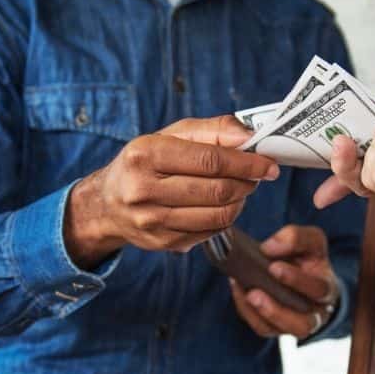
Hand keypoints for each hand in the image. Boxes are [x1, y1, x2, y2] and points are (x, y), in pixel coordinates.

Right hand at [64, 115, 279, 267]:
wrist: (106, 204)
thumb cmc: (145, 163)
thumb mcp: (169, 135)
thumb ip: (211, 130)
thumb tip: (250, 137)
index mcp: (145, 155)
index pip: (210, 161)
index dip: (246, 163)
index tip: (268, 163)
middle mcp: (143, 190)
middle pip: (216, 190)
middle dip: (247, 183)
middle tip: (257, 176)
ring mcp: (151, 221)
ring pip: (217, 216)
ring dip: (239, 203)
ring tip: (240, 190)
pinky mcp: (161, 243)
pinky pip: (208, 233)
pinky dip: (224, 219)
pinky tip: (221, 207)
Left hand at [230, 225, 338, 339]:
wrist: (298, 273)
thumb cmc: (307, 260)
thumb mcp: (311, 242)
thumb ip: (296, 238)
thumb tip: (269, 248)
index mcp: (327, 291)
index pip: (319, 290)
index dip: (297, 280)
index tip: (273, 267)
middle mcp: (313, 314)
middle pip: (302, 325)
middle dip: (277, 311)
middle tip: (254, 294)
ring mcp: (292, 324)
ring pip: (278, 330)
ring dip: (259, 315)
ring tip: (246, 294)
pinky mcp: (273, 327)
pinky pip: (260, 326)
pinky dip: (246, 310)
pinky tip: (238, 289)